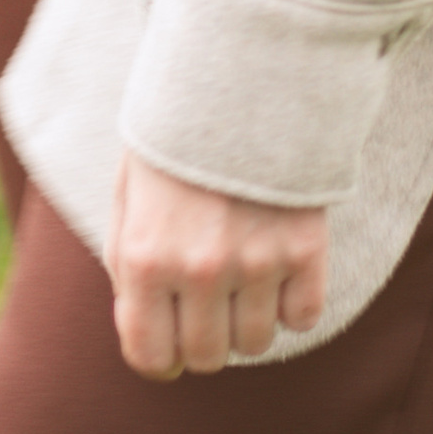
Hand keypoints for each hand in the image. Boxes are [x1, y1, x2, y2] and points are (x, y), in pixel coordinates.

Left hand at [107, 152, 329, 378]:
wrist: (238, 75)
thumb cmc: (174, 138)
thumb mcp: (129, 196)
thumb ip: (127, 266)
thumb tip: (143, 334)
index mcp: (146, 256)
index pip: (150, 356)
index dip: (158, 358)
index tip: (168, 344)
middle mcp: (199, 268)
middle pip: (206, 357)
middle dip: (202, 339)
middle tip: (206, 305)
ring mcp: (256, 261)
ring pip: (255, 343)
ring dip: (247, 323)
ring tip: (242, 279)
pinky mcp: (305, 248)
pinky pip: (304, 318)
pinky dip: (293, 305)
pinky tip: (279, 269)